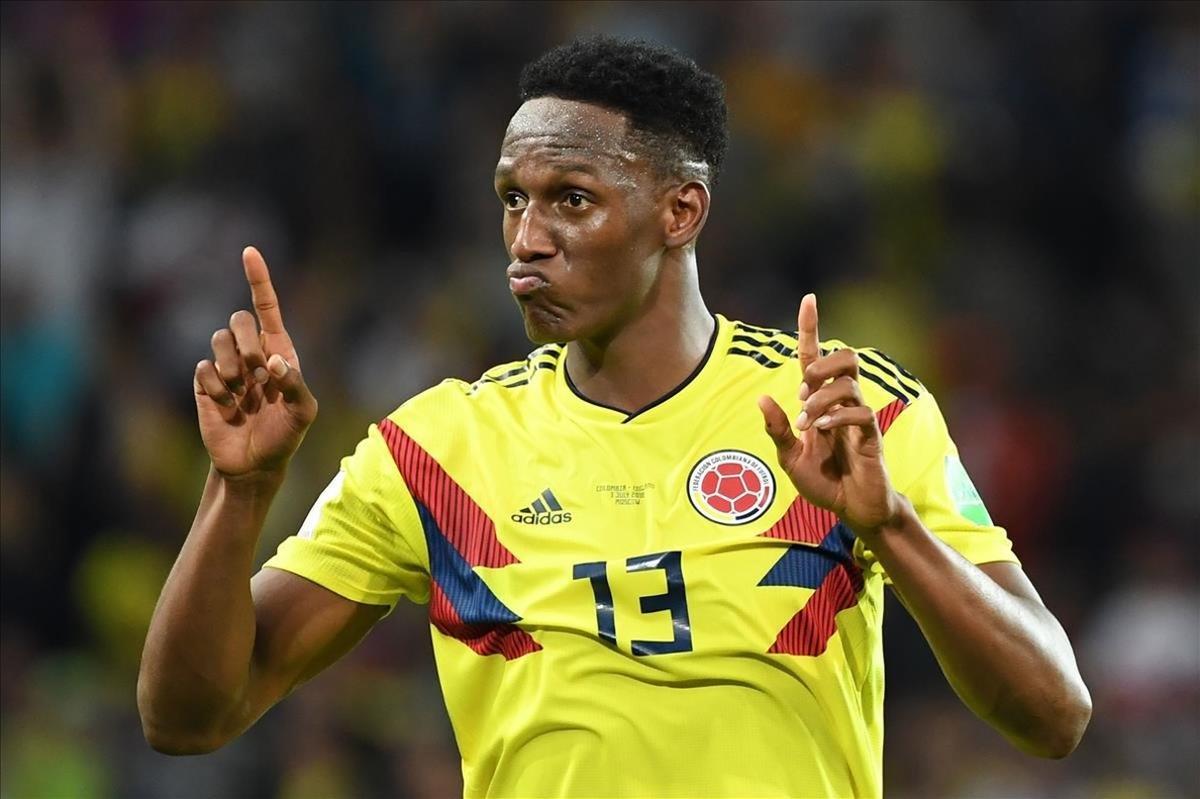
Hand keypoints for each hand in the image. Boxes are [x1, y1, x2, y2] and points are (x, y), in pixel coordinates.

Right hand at [193, 247, 317, 480]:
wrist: (255, 464)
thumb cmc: (285, 437)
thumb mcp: (303, 413)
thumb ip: (295, 384)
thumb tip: (274, 361)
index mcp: (279, 351)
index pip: (267, 308)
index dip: (258, 279)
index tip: (249, 252)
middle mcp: (252, 353)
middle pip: (239, 319)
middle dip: (248, 344)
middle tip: (258, 375)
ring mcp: (227, 367)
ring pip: (218, 339)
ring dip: (233, 368)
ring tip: (243, 395)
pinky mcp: (206, 383)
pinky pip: (204, 369)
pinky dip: (218, 389)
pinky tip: (229, 408)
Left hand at [757, 294, 900, 534]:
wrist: (852, 508)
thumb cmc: (824, 481)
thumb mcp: (789, 458)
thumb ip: (777, 430)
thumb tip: (762, 399)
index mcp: (819, 401)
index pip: (815, 356)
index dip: (811, 328)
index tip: (808, 299)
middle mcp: (841, 402)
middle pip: (844, 357)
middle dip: (820, 365)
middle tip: (802, 392)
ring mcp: (858, 416)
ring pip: (849, 381)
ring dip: (822, 397)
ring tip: (808, 422)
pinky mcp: (871, 435)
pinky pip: (859, 411)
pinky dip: (836, 417)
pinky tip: (823, 431)